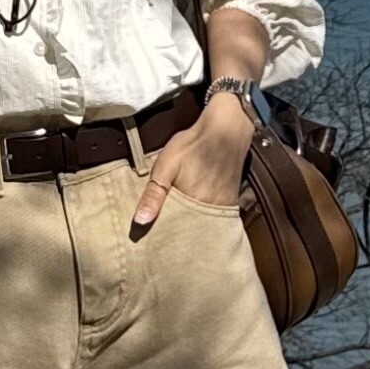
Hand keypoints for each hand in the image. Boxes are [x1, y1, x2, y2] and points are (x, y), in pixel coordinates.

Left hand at [133, 93, 253, 225]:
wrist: (226, 128)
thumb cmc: (192, 146)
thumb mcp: (165, 167)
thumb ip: (153, 195)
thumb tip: (139, 221)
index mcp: (192, 207)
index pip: (172, 233)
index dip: (160, 236)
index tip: (148, 240)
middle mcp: (210, 213)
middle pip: (187, 231)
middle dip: (174, 234)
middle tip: (159, 235)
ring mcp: (223, 208)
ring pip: (200, 225)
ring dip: (188, 226)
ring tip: (173, 226)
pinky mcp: (230, 201)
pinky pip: (212, 217)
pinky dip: (201, 218)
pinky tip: (191, 213)